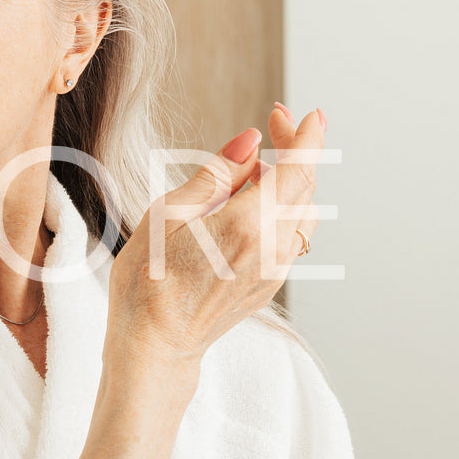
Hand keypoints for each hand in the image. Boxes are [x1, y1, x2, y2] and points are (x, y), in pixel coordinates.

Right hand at [107, 102, 325, 372]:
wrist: (155, 345)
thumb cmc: (148, 280)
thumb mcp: (168, 214)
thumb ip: (216, 175)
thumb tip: (250, 142)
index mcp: (247, 224)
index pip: (296, 169)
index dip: (307, 137)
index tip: (310, 114)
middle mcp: (272, 247)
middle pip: (304, 187)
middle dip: (296, 151)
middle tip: (276, 123)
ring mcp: (276, 268)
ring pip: (302, 212)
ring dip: (290, 182)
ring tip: (253, 170)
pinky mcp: (270, 282)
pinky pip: (290, 236)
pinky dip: (281, 210)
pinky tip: (248, 206)